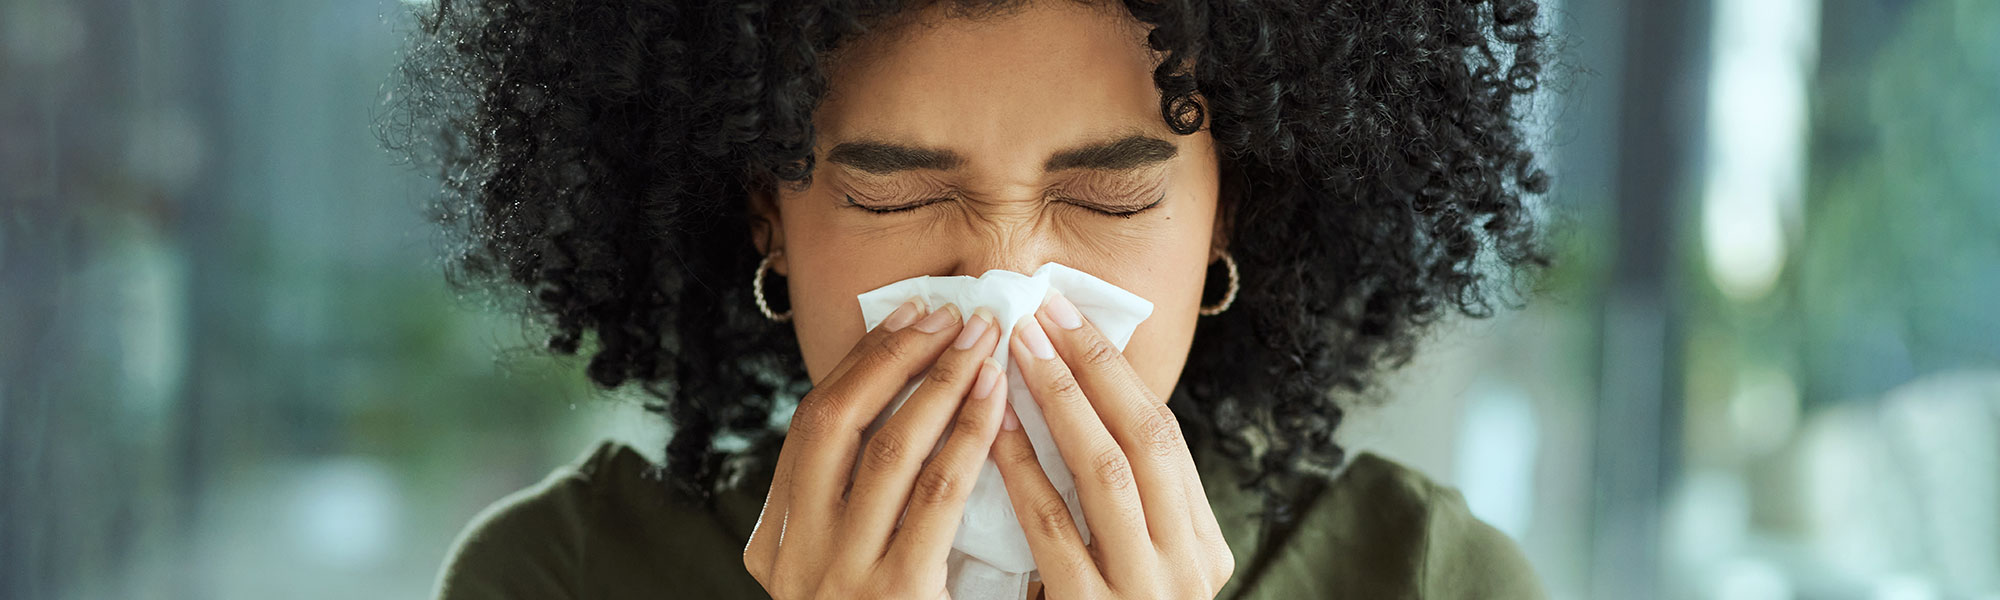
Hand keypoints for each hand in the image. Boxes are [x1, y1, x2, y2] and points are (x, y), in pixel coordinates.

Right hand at [743, 300, 1008, 598]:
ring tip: (981, 343)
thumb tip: (897, 407)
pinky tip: (995, 397)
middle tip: (948, 315)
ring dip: (941, 383)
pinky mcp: (897, 592)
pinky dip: (969, 433)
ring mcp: (840, 573)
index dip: (859, 365)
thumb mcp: (849, 566)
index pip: (810, 428)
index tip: (907, 317)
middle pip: (834, 423)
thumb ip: (851, 508)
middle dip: (894, 357)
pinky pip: (937, 493)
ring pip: (889, 449)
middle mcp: (795, 555)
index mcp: (775, 543)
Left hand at [992, 293, 1233, 598]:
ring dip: (1060, 398)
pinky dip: (1023, 467)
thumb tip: (1081, 405)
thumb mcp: (1138, 568)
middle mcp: (1187, 565)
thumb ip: (1128, 509)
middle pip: (1146, 437)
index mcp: (1204, 548)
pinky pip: (1051, 524)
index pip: (1165, 437)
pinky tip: (996, 424)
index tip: (1072, 317)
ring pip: (1105, 471)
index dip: (1116, 372)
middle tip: (1046, 312)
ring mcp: (1144, 589)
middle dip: (1094, 365)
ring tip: (1020, 347)